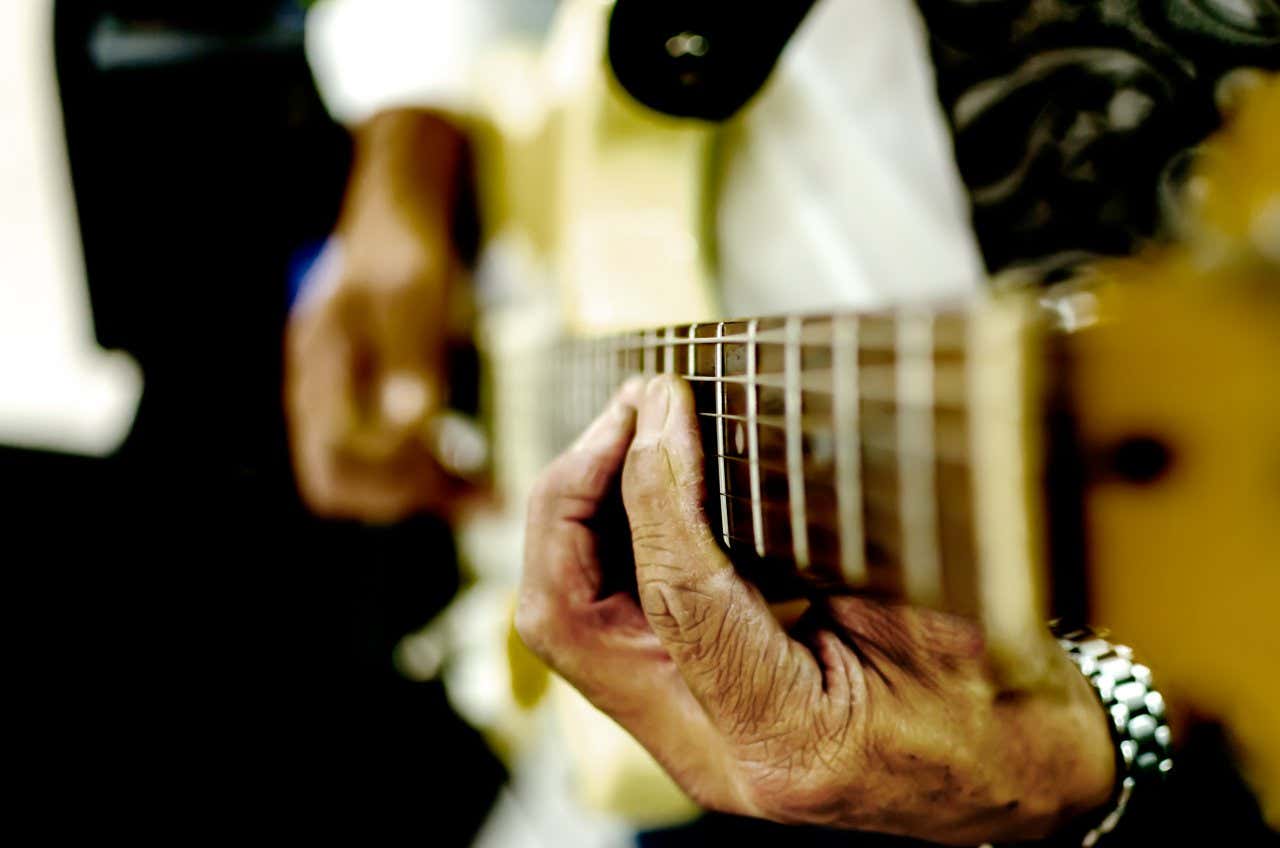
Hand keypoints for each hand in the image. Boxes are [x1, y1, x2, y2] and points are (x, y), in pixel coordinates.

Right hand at [285, 110, 478, 522]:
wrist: (393, 203)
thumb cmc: (406, 239)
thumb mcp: (415, 287)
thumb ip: (410, 353)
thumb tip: (409, 421)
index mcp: (323, 361)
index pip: (341, 459)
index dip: (401, 480)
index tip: (467, 476)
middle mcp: (314, 384)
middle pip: (339, 480)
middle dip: (408, 496)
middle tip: (481, 497)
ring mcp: (327, 390)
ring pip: (356, 473)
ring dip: (416, 489)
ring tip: (484, 492)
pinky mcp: (352, 391)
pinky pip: (370, 451)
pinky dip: (417, 468)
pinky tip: (467, 464)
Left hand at [517, 375, 1116, 844]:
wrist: (1023, 780)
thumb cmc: (1009, 709)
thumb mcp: (950, 609)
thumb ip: (840, 534)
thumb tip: (745, 430)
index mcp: (792, 739)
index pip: (683, 599)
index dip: (662, 487)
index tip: (664, 405)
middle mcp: (716, 753)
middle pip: (570, 621)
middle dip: (573, 501)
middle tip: (623, 414)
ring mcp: (692, 736)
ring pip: (570, 619)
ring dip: (576, 516)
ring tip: (621, 430)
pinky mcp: (690, 706)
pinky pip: (605, 618)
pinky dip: (603, 541)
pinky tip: (635, 479)